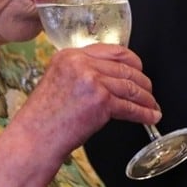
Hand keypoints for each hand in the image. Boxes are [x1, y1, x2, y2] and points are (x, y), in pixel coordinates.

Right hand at [13, 43, 161, 156]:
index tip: (139, 69)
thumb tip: (110, 76)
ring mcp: (91, 81)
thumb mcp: (58, 81)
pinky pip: (130, 106)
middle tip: (148, 91)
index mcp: (69, 55)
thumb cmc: (43, 117)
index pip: (111, 50)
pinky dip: (144, 113)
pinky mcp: (100, 101)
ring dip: (146, 98)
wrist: (35, 136)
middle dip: (142, 81)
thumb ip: (80, 72)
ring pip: (130, 86)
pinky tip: (150, 116)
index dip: (131, 61)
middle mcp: (80, 63)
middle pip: (124, 67)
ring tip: (152, 106)